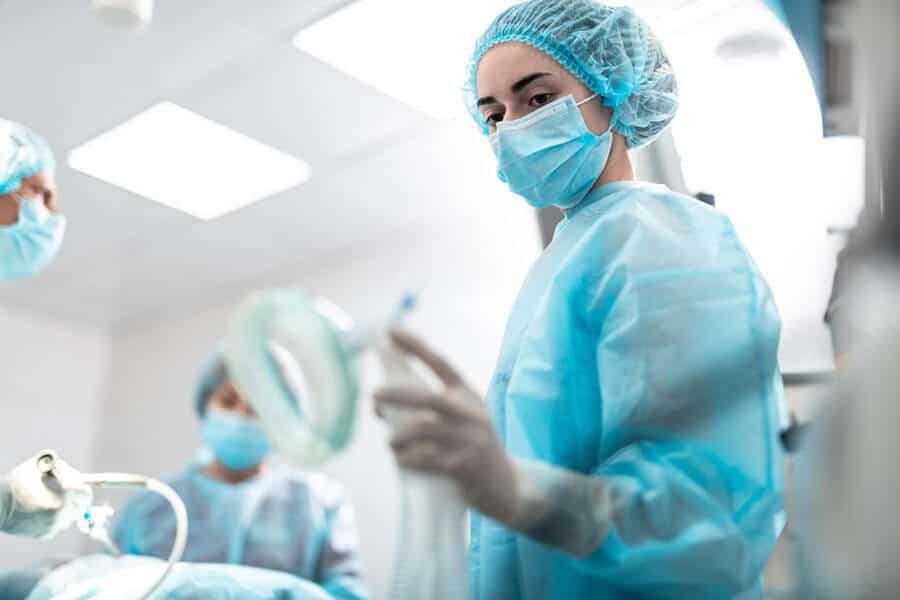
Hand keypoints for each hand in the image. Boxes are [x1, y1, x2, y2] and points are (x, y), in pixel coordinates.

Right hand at [1, 451, 91, 538]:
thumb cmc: (17, 482)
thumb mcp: (39, 466)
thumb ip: (59, 467)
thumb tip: (69, 470)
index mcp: (66, 491)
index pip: (86, 493)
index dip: (82, 488)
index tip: (77, 486)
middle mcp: (63, 510)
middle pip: (81, 508)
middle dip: (75, 500)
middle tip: (66, 494)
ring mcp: (54, 524)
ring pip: (68, 518)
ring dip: (64, 511)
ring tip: (49, 502)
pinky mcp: (44, 534)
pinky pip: (56, 527)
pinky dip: (52, 521)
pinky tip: (40, 513)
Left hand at [374, 330, 517, 521]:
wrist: (505, 485)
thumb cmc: (472, 446)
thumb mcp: (463, 417)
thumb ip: (433, 404)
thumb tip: (386, 391)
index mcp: (468, 396)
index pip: (440, 364)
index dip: (415, 347)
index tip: (390, 332)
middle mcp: (470, 414)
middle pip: (427, 397)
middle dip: (396, 395)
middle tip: (373, 397)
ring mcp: (467, 440)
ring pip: (421, 430)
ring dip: (398, 438)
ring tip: (392, 444)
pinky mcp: (461, 467)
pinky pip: (424, 459)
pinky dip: (407, 460)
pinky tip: (403, 461)